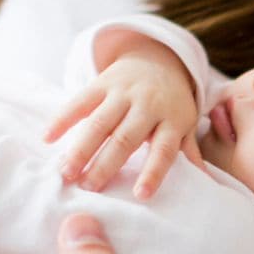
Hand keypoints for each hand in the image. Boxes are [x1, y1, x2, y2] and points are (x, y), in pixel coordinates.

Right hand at [46, 41, 203, 197]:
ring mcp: (124, 92)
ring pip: (100, 122)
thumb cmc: (171, 103)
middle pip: (126, 138)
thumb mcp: (185, 124)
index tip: (141, 195)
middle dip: (106, 164)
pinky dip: (63, 118)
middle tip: (87, 188)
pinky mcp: (103, 82)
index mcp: (172, 119)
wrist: (158, 58)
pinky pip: (80, 101)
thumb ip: (188, 150)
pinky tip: (47, 138)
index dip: (154, 172)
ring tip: (65, 172)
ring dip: (81, 147)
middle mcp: (148, 105)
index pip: (164, 150)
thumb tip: (206, 182)